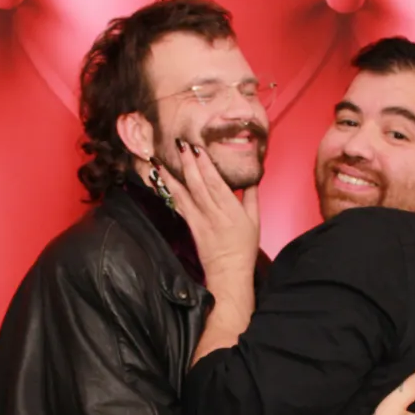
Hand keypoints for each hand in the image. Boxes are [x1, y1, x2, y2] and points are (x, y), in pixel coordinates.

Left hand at [154, 140, 259, 289]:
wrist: (228, 270)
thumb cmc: (244, 246)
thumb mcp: (255, 220)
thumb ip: (251, 196)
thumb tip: (251, 177)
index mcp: (229, 209)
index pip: (214, 183)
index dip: (204, 165)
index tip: (197, 148)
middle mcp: (211, 212)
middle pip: (196, 184)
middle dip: (187, 163)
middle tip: (179, 144)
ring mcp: (197, 219)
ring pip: (182, 193)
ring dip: (170, 175)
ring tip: (159, 160)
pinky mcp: (189, 224)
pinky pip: (178, 204)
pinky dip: (169, 190)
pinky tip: (161, 180)